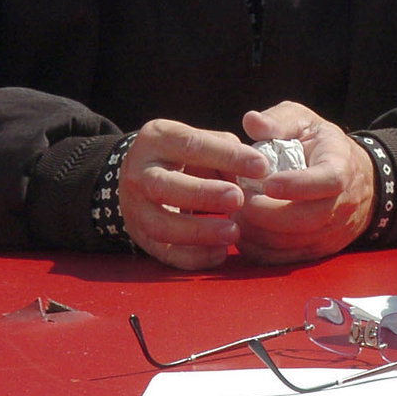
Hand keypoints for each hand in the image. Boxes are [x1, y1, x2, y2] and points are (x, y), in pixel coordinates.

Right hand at [118, 118, 269, 270]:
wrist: (139, 175)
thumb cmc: (184, 154)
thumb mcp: (201, 140)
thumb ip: (228, 151)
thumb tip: (256, 172)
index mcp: (157, 138)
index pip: (191, 145)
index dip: (227, 156)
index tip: (261, 166)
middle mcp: (139, 173)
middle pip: (165, 186)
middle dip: (203, 194)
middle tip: (239, 199)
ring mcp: (134, 208)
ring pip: (160, 225)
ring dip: (199, 232)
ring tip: (234, 232)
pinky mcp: (140, 237)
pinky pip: (163, 253)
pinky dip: (192, 257)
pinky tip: (219, 254)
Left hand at [233, 101, 375, 264]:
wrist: (356, 181)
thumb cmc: (322, 146)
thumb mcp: (305, 123)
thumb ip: (279, 120)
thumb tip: (251, 121)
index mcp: (341, 168)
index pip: (328, 181)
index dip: (298, 185)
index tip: (267, 182)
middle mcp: (342, 204)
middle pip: (308, 218)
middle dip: (267, 213)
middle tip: (237, 200)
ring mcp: (331, 232)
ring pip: (293, 242)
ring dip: (259, 231)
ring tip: (235, 213)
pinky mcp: (317, 251)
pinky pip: (285, 258)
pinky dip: (259, 249)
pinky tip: (243, 231)